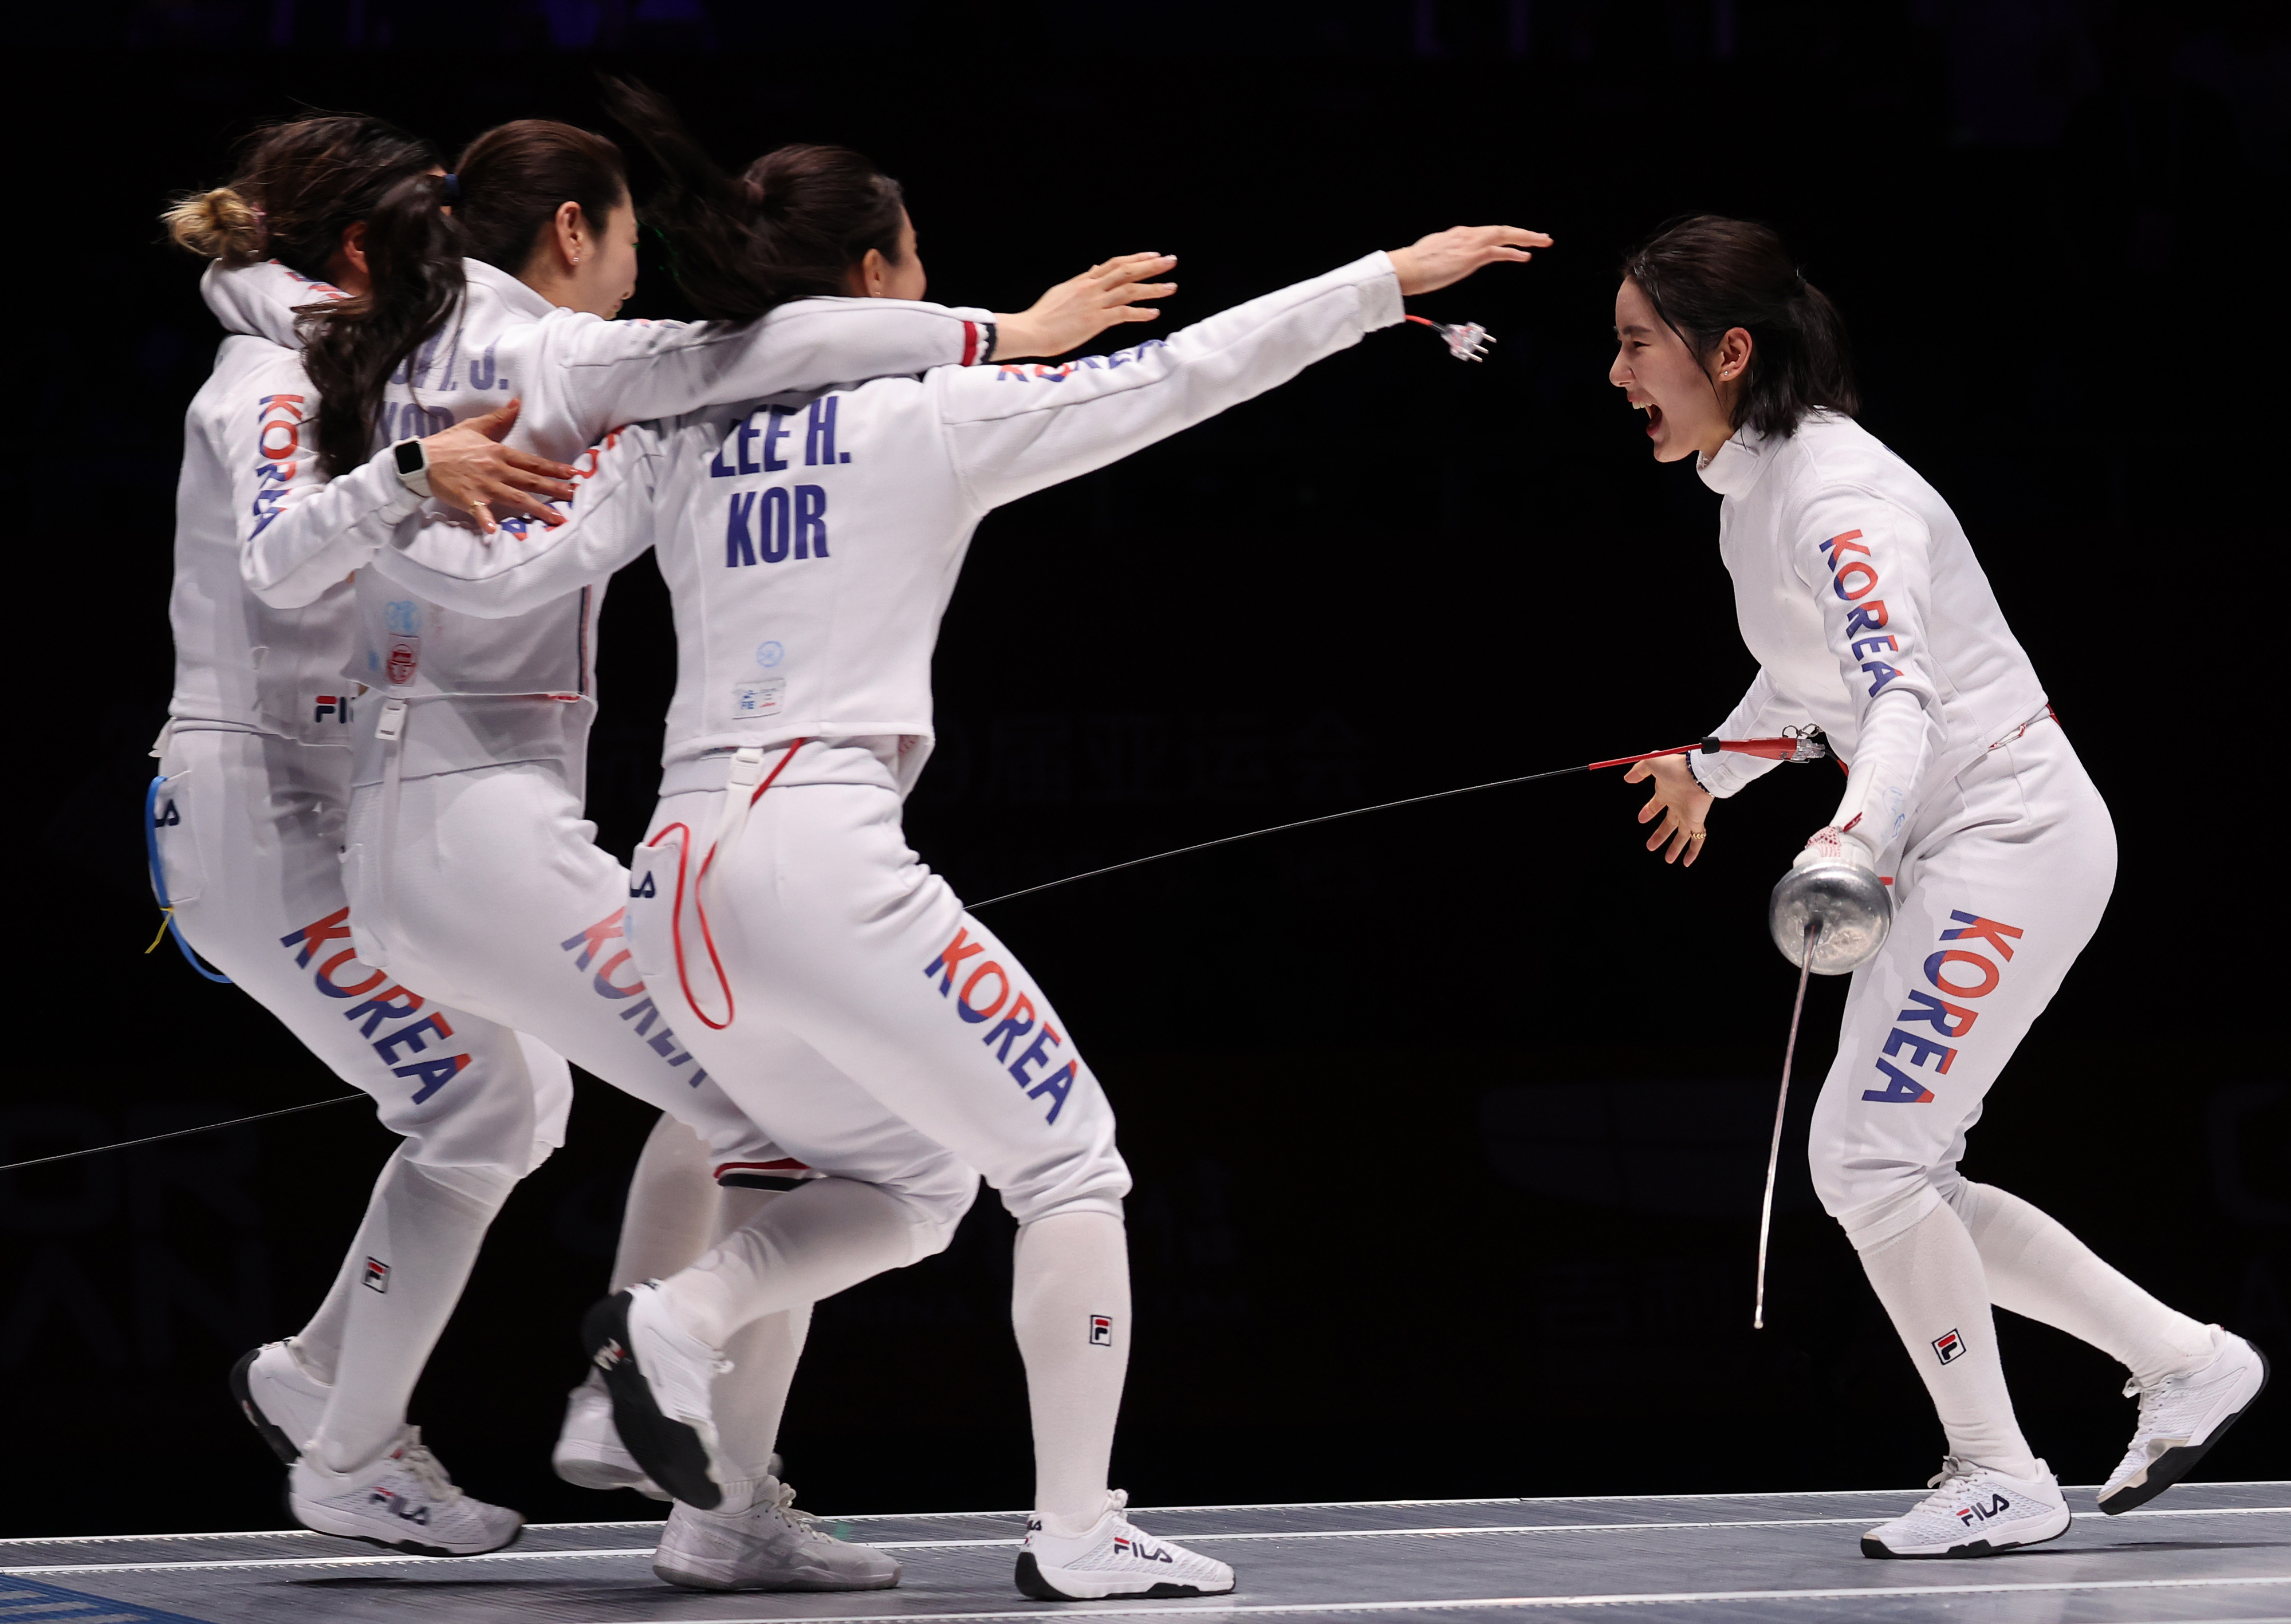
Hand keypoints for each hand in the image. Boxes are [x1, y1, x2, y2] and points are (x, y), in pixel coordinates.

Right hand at [420, 399, 577, 534]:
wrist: (421, 459)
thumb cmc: (448, 444)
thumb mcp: (474, 426)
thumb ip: (498, 418)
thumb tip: (517, 403)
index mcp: (498, 453)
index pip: (532, 461)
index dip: (554, 468)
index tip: (573, 474)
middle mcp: (495, 470)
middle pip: (530, 480)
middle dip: (554, 488)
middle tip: (575, 495)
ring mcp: (483, 485)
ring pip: (516, 498)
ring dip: (538, 509)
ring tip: (558, 519)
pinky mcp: (468, 498)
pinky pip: (480, 511)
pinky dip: (486, 521)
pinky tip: (494, 531)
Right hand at [992, 252, 1177, 360]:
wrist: (1031, 330)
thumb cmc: (1043, 316)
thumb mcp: (1062, 291)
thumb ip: (1082, 281)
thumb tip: (1094, 269)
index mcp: (1084, 280)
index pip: (1115, 264)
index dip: (1136, 259)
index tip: (1153, 256)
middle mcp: (1092, 288)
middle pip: (1127, 271)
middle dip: (1151, 266)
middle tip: (1171, 261)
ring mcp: (1094, 303)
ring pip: (1129, 290)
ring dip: (1153, 288)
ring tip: (1172, 287)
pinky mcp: (1095, 321)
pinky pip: (1124, 314)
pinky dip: (1141, 313)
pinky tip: (1155, 313)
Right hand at [1385, 225, 1550, 295]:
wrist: (1406, 268)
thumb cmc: (1414, 266)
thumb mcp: (1433, 254)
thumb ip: (1447, 254)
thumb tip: (1449, 259)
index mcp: (1458, 235)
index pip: (1488, 233)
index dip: (1506, 236)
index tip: (1518, 240)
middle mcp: (1467, 235)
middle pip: (1502, 230)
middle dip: (1524, 233)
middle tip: (1542, 237)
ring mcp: (1470, 245)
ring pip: (1505, 236)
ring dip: (1526, 238)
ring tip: (1542, 242)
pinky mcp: (1471, 257)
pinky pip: (1498, 251)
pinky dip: (1514, 252)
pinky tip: (1526, 255)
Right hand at [1624, 753, 1713, 866]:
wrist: (1697, 772)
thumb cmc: (1676, 767)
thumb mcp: (1652, 763)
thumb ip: (1639, 770)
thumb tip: (1626, 779)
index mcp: (1667, 793)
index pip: (1657, 806)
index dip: (1649, 812)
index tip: (1641, 819)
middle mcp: (1678, 805)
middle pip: (1668, 825)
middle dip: (1659, 836)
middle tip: (1649, 847)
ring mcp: (1688, 814)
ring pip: (1681, 836)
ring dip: (1674, 848)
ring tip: (1668, 860)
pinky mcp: (1697, 821)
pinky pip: (1697, 839)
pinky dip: (1692, 852)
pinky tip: (1686, 863)